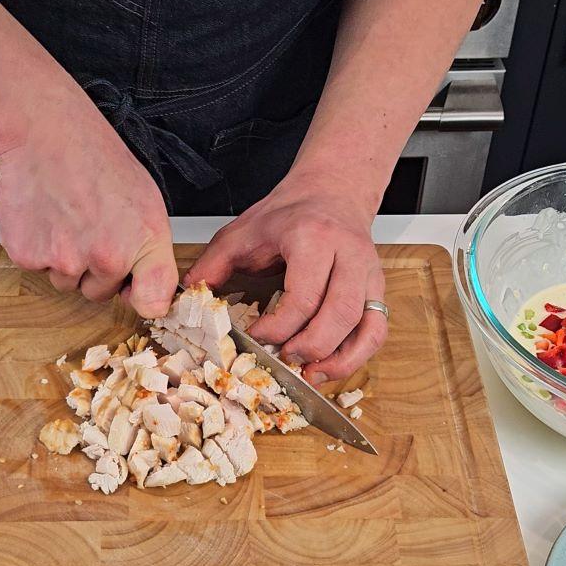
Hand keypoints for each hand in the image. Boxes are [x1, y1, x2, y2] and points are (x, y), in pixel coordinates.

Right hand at [0, 88, 177, 316]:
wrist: (44, 135)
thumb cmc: (95, 160)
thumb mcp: (146, 201)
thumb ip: (150, 252)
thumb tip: (149, 292)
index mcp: (143, 243)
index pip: (153, 303)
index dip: (142, 297)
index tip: (136, 289)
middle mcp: (107, 258)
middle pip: (100, 293)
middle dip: (95, 268)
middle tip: (90, 225)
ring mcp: (65, 261)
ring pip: (67, 282)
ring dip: (66, 260)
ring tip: (67, 217)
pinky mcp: (29, 257)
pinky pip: (38, 268)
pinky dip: (38, 248)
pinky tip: (46, 217)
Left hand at [184, 170, 386, 383]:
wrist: (332, 192)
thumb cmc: (290, 214)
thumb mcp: (243, 231)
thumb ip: (213, 264)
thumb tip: (188, 296)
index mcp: (312, 239)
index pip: (303, 297)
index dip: (277, 328)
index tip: (255, 337)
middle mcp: (348, 255)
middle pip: (338, 315)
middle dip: (308, 347)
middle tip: (282, 358)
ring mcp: (368, 274)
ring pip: (365, 327)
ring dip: (338, 359)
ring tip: (308, 373)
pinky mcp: (377, 289)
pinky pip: (377, 330)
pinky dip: (357, 355)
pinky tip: (330, 366)